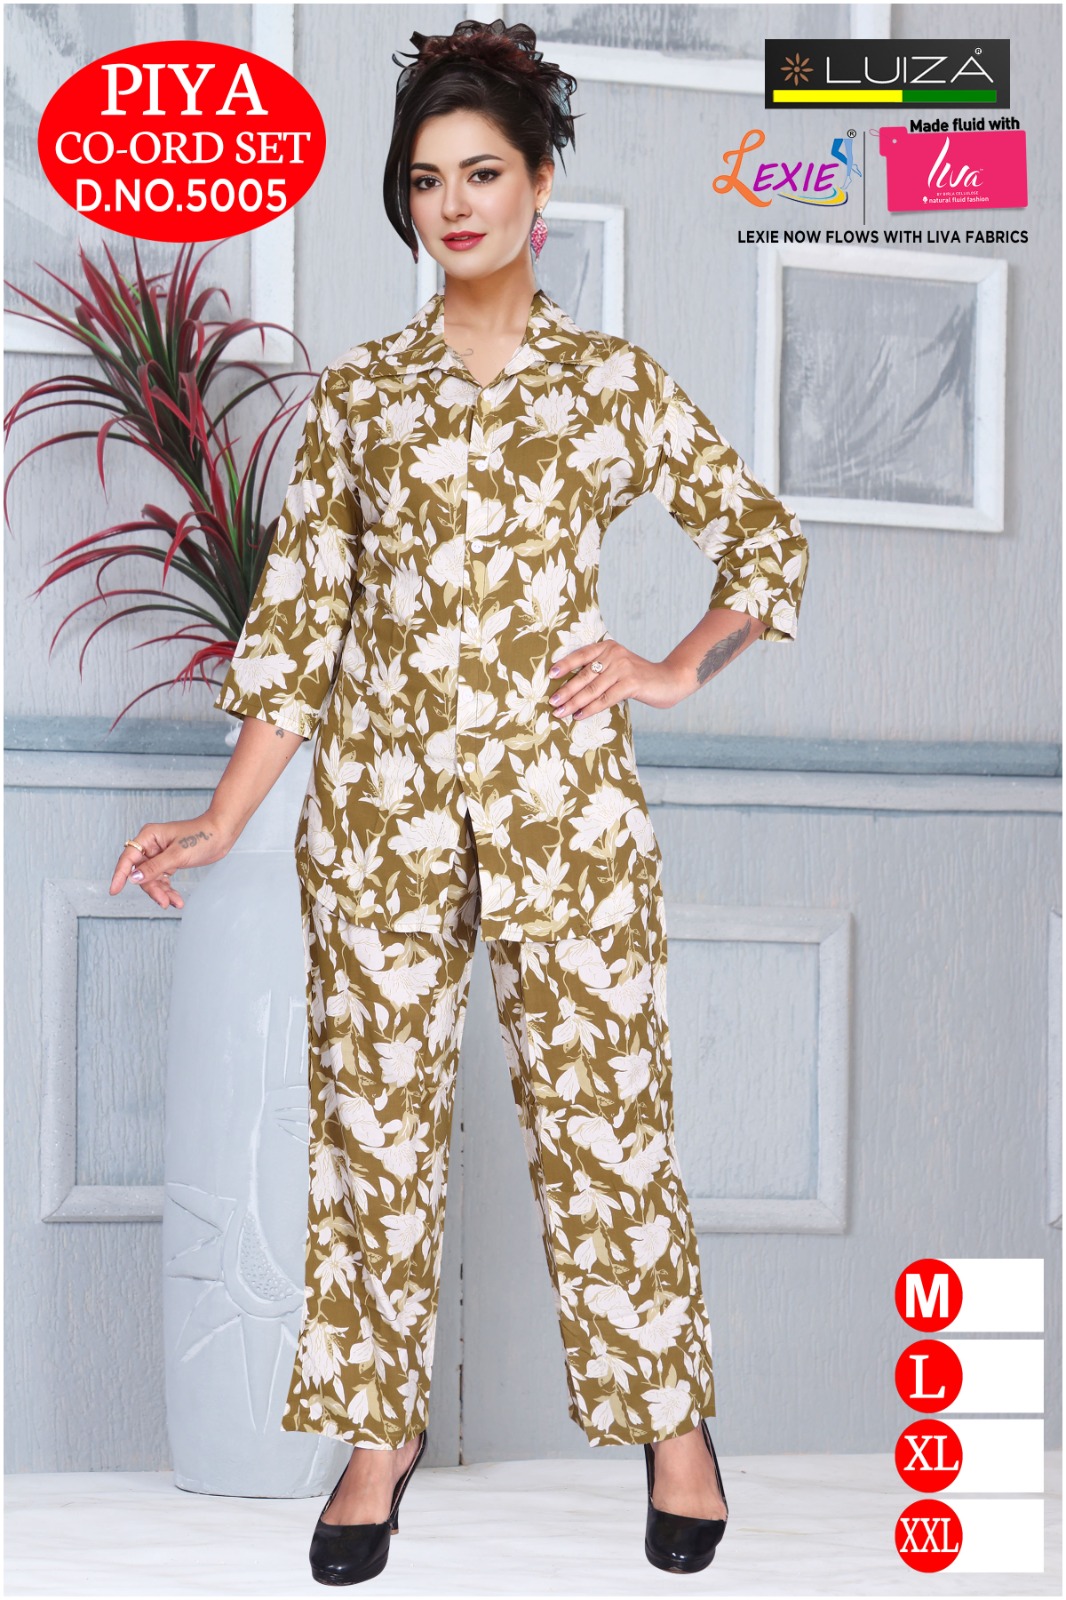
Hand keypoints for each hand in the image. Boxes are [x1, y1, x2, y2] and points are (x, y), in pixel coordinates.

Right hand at [108, 811, 236, 909]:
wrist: (222, 834)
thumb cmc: (201, 837)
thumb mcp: (177, 855)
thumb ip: (155, 867)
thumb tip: (134, 878)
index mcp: (148, 837)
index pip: (128, 858)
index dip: (120, 875)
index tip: (114, 891)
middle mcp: (151, 845)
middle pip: (141, 873)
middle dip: (152, 889)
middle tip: (164, 903)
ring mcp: (160, 854)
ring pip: (152, 879)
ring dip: (162, 892)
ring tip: (175, 903)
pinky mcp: (170, 862)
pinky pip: (163, 879)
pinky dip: (168, 890)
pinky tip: (177, 900)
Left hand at [547, 641, 684, 718]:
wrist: (670, 680)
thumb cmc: (640, 677)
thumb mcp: (619, 667)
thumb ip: (601, 670)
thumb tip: (573, 688)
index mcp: (608, 646)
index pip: (581, 655)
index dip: (565, 665)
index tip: (550, 675)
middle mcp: (614, 654)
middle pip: (584, 675)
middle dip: (566, 691)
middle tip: (552, 702)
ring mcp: (623, 668)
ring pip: (592, 689)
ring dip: (574, 703)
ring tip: (560, 712)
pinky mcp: (631, 683)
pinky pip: (605, 699)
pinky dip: (591, 709)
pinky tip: (580, 715)